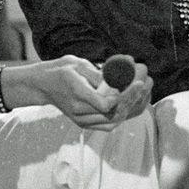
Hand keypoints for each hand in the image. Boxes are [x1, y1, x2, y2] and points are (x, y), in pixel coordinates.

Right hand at [1, 55, 150, 130]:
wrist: (42, 85)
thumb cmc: (60, 70)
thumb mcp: (77, 64)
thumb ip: (99, 72)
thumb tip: (123, 70)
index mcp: (76, 94)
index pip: (104, 104)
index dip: (124, 97)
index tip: (137, 83)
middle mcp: (79, 111)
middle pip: (112, 114)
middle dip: (133, 99)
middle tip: (146, 83)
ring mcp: (82, 120)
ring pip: (113, 121)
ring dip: (131, 108)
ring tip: (143, 91)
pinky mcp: (85, 124)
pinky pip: (108, 124)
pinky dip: (123, 115)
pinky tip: (133, 102)